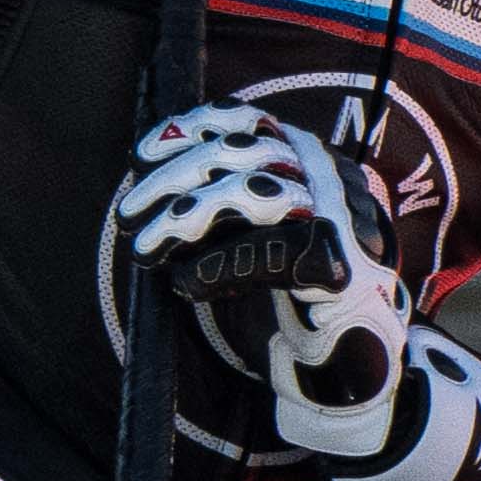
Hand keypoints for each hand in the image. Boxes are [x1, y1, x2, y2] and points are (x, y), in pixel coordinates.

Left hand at [105, 99, 422, 479]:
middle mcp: (328, 176)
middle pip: (242, 154)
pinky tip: (187, 282)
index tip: (142, 153)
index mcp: (310, 160)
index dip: (193, 129)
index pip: (249, 122)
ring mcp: (340, 216)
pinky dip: (219, 265)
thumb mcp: (255, 235)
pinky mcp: (339, 263)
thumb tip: (154, 190)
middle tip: (126, 215)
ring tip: (145, 247)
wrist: (355, 358)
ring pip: (252, 193)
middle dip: (173, 179)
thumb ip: (222, 208)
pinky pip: (267, 251)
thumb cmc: (297, 296)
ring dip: (185, 219)